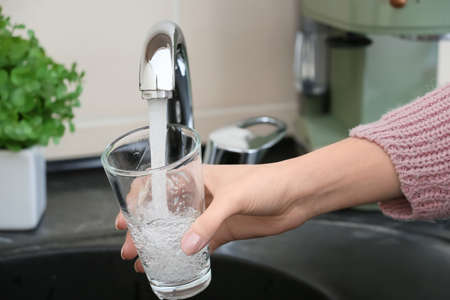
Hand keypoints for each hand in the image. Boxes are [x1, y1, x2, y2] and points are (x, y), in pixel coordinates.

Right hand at [116, 162, 312, 271]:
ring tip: (143, 260)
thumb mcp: (233, 197)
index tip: (126, 217)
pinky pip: (199, 244)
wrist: (295, 195)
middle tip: (130, 246)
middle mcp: (201, 195)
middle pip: (164, 212)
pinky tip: (175, 263)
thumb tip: (187, 245)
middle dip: (144, 228)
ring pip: (178, 230)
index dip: (139, 199)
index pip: (160, 184)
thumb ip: (209, 222)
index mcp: (198, 177)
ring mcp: (211, 214)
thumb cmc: (268, 181)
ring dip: (161, 244)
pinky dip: (186, 255)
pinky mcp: (223, 230)